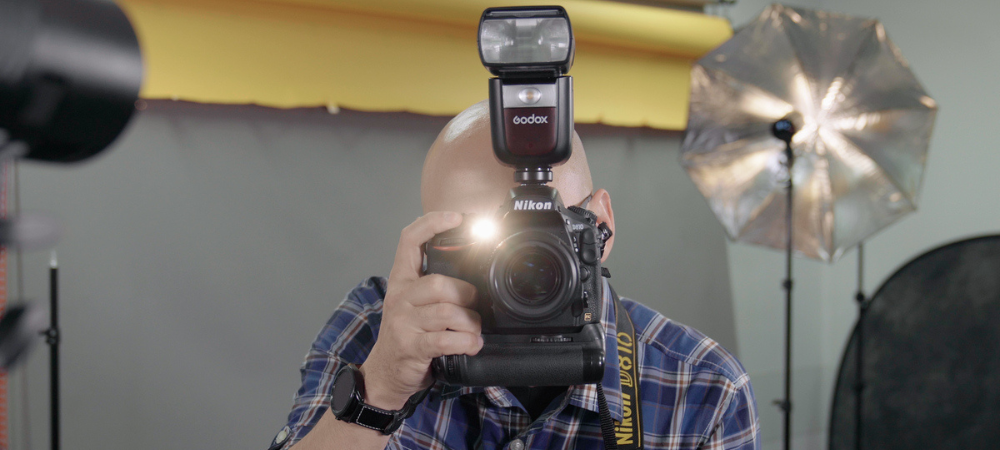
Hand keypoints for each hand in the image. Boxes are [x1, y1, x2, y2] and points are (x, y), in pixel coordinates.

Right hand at [360, 211, 483, 409]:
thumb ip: (436, 284)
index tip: (457, 216)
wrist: (385, 372)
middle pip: (438, 283)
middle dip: (466, 295)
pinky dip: (466, 342)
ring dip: (470, 322)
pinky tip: (472, 345)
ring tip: (474, 330)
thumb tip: (474, 269)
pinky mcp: (412, 346)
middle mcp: (400, 297)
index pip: (410, 240)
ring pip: (447, 312)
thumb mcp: (415, 303)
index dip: (433, 223)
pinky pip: (445, 339)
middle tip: (474, 306)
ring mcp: (403, 323)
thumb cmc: (407, 334)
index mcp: (402, 280)